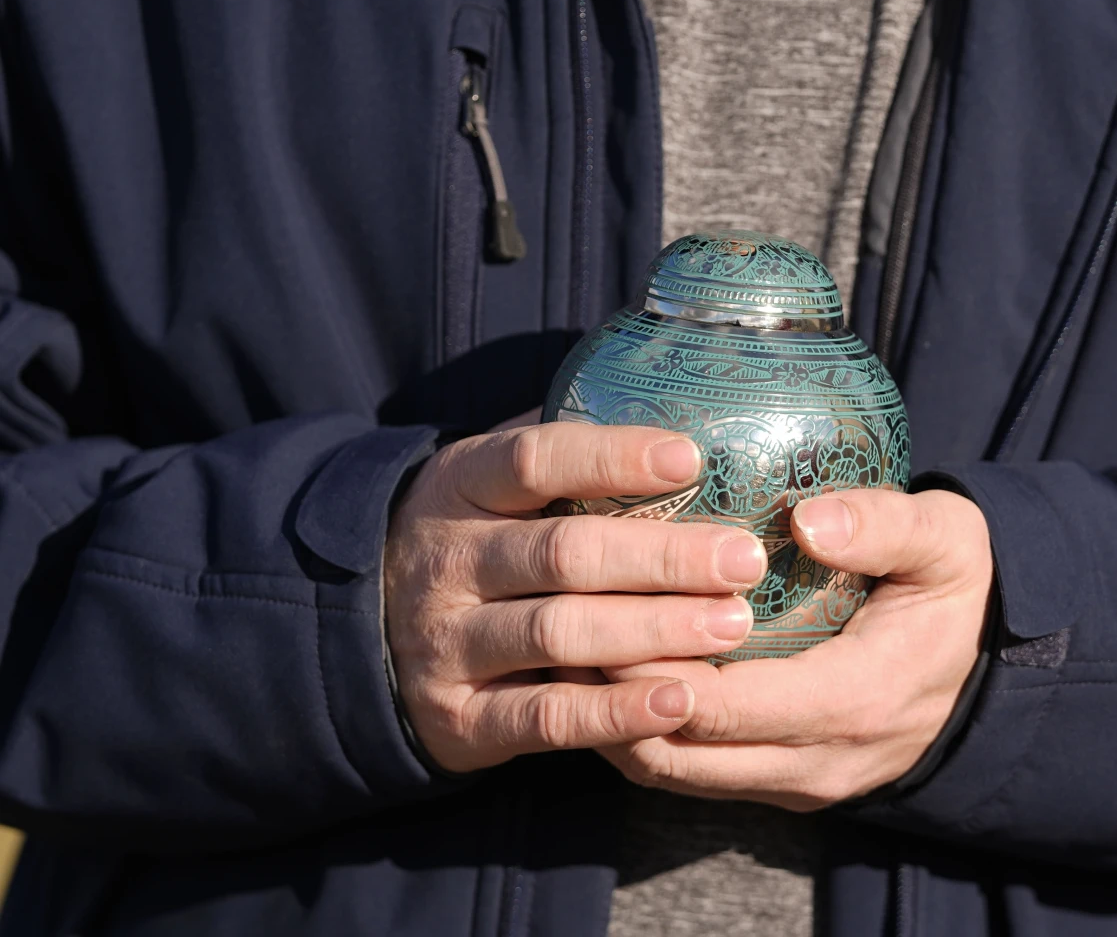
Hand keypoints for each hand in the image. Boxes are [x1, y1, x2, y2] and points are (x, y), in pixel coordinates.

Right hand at [384, 422, 768, 772]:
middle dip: (663, 557)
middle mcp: (448, 560)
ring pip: (559, 633)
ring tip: (733, 624)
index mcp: (460, 485)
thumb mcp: (493, 482)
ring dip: (655, 630)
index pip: (534, 460)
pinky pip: (545, 717)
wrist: (369, 633)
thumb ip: (563, 450)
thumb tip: (677, 402)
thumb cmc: (476, 540)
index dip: (613, 458)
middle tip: (744, 560)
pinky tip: (680, 701)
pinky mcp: (459, 718)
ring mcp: (447, 642)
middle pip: (563, 553)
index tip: (692, 459)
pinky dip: (615, 712)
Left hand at [584, 487, 991, 810]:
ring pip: (674, 773)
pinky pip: (693, 773)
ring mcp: (798, 781)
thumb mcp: (947, 542)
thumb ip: (886, 526)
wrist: (986, 663)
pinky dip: (644, 730)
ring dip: (616, 721)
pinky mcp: (782, 782)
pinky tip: (613, 672)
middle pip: (679, 754)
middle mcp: (817, 761)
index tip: (594, 610)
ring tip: (570, 649)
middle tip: (559, 627)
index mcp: (852, 702)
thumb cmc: (957, 590)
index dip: (648, 669)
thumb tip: (810, 518)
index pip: (721, 707)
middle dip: (610, 700)